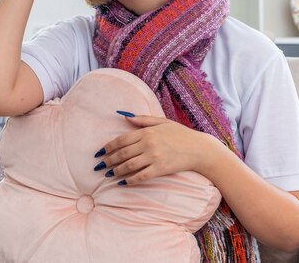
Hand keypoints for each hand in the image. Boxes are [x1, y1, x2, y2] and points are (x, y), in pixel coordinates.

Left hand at [95, 114, 218, 184]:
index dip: (108, 147)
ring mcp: (154, 157)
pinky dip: (130, 180)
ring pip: (129, 166)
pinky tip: (123, 182)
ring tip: (108, 175)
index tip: (100, 152)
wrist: (199, 149)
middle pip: (122, 153)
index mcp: (147, 132)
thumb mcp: (162, 122)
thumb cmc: (180, 134)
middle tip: (99, 166)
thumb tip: (125, 117)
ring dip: (116, 171)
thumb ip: (142, 119)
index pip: (121, 140)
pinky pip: (141, 176)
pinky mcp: (160, 169)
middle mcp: (148, 144)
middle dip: (108, 160)